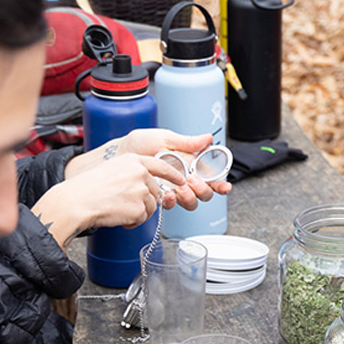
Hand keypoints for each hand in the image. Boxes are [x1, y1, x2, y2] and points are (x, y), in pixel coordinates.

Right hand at [32, 153, 184, 250]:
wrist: (76, 202)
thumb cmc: (89, 188)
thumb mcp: (113, 169)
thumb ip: (133, 173)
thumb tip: (148, 185)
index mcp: (134, 160)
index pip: (162, 165)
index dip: (173, 174)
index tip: (181, 180)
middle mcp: (140, 173)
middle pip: (157, 191)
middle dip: (145, 201)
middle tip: (125, 204)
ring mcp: (141, 190)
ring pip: (152, 207)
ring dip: (139, 213)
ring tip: (119, 210)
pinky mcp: (140, 207)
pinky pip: (143, 219)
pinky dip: (133, 222)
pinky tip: (119, 216)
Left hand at [115, 129, 232, 207]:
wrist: (118, 156)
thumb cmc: (139, 145)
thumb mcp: (164, 138)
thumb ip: (187, 141)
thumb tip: (208, 138)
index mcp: (190, 164)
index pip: (211, 177)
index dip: (220, 184)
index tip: (224, 186)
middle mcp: (184, 179)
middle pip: (204, 194)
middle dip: (203, 189)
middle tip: (192, 180)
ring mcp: (172, 189)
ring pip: (191, 203)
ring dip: (189, 197)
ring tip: (181, 188)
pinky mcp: (159, 197)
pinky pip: (171, 205)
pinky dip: (172, 201)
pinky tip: (167, 193)